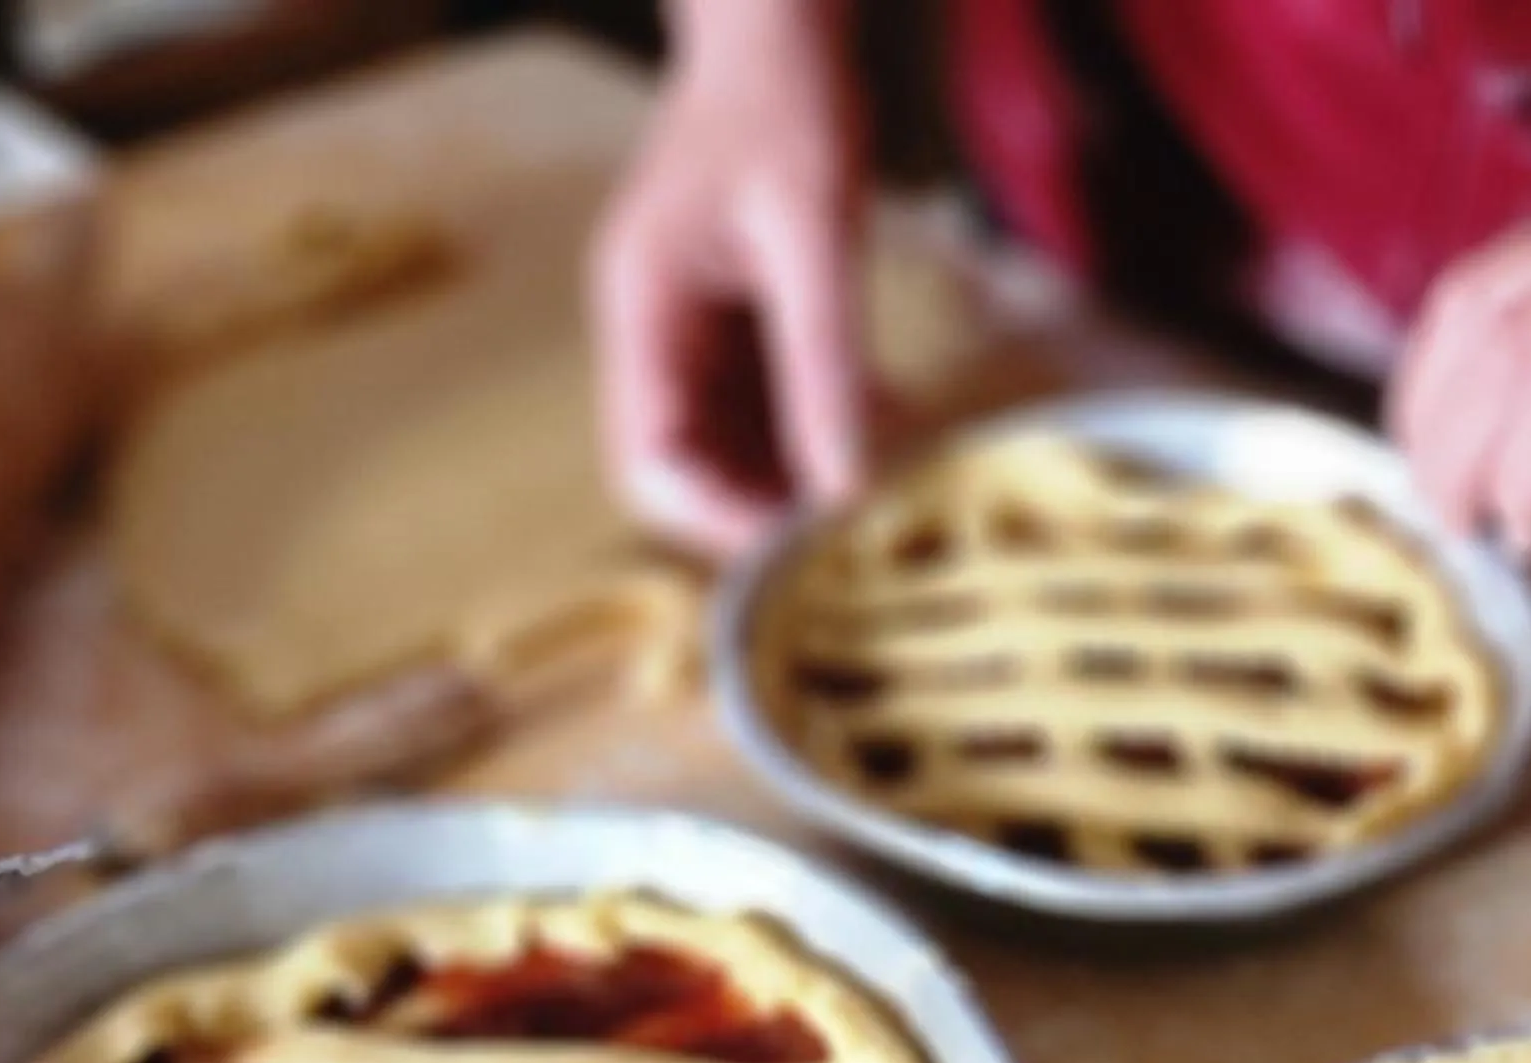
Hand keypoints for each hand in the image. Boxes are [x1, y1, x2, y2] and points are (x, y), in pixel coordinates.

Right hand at [590, 0, 866, 558]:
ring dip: (800, 475)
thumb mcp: (818, 237)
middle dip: (763, 506)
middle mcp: (652, 331)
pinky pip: (767, 404)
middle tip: (853, 528)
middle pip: (685, 471)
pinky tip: (888, 420)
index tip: (800, 542)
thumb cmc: (788, 97)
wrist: (779, 16)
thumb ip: (825, 369)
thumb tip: (847, 492)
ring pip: (730, 448)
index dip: (717, 518)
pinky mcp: (734, 322)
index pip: (649, 462)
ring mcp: (689, 330)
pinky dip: (821, 425)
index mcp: (642, 309)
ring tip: (882, 480)